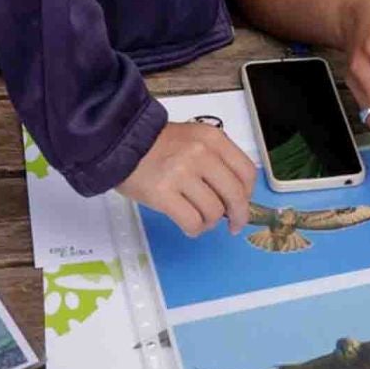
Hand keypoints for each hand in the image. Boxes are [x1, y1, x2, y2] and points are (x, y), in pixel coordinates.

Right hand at [118, 120, 257, 236]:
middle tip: (233, 225)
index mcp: (213, 139)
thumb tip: (236, 195)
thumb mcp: (195, 139)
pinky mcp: (163, 194)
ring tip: (200, 219)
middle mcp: (201, 154)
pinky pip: (192, 222)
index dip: (248, 194)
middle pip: (235, 194)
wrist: (121, 143)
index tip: (243, 204)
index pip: (246, 171)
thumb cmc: (159, 145)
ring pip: (214, 212)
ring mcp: (181, 174)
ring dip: (210, 222)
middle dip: (238, 215)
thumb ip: (217, 160)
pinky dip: (195, 229)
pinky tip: (190, 225)